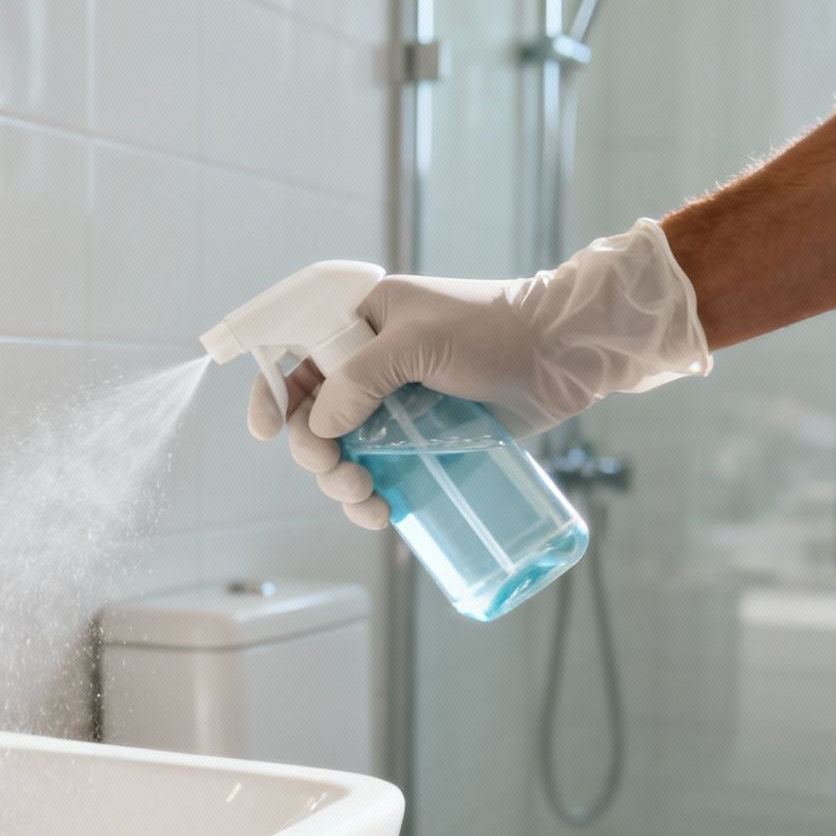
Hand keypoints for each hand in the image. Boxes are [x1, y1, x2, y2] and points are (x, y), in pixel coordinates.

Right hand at [251, 219, 711, 529]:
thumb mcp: (420, 342)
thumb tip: (317, 428)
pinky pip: (383, 473)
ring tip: (367, 500)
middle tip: (342, 473)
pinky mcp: (425, 440)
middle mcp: (371, 364)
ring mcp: (397, 406)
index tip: (267, 432)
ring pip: (345, 454)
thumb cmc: (496, 329)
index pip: (294, 355)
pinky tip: (384, 512)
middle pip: (313, 417)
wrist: (567, 352)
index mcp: (361, 323)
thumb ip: (362, 379)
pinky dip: (373, 497)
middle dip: (316, 453)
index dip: (272, 394)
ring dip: (342, 484)